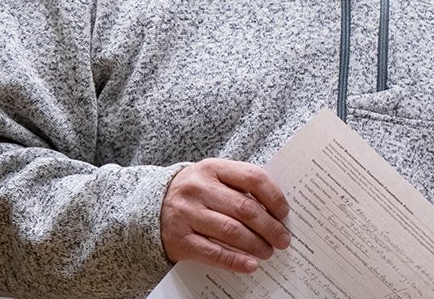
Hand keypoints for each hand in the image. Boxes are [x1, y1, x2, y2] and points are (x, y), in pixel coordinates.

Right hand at [160, 158, 291, 273]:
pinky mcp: (180, 240)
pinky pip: (214, 253)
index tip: (285, 212)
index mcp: (212, 168)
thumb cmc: (193, 192)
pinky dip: (236, 261)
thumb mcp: (212, 177)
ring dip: (256, 244)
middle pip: (244, 208)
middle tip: (283, 238)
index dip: (274, 196)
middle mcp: (199, 189)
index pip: (252, 177)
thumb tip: (275, 208)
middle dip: (269, 226)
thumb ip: (239, 185)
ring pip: (231, 231)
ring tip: (268, 251)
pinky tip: (251, 264)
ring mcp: (188, 214)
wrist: (149, 206)